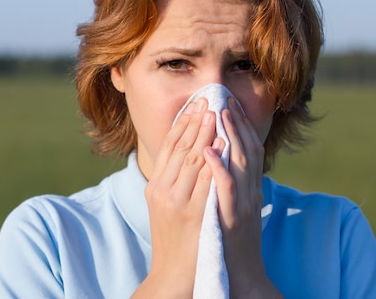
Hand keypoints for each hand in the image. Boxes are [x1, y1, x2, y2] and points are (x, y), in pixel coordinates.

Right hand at [133, 98, 222, 297]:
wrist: (177, 275)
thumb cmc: (175, 240)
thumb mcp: (166, 207)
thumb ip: (173, 181)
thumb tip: (190, 156)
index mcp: (156, 187)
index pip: (168, 147)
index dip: (181, 124)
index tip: (195, 105)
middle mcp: (163, 190)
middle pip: (179, 147)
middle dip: (196, 122)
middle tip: (209, 100)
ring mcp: (177, 201)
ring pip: (192, 158)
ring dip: (205, 133)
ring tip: (217, 113)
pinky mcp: (194, 212)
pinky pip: (204, 180)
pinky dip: (212, 159)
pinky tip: (220, 145)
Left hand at [204, 98, 282, 298]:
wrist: (237, 278)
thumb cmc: (229, 241)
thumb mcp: (233, 206)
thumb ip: (230, 183)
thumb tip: (219, 160)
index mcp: (249, 189)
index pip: (247, 150)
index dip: (240, 125)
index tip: (229, 104)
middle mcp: (249, 193)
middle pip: (246, 150)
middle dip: (235, 122)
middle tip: (223, 98)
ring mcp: (242, 205)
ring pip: (238, 163)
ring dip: (230, 136)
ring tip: (218, 112)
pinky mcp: (232, 219)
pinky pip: (226, 190)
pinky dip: (219, 169)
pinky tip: (208, 151)